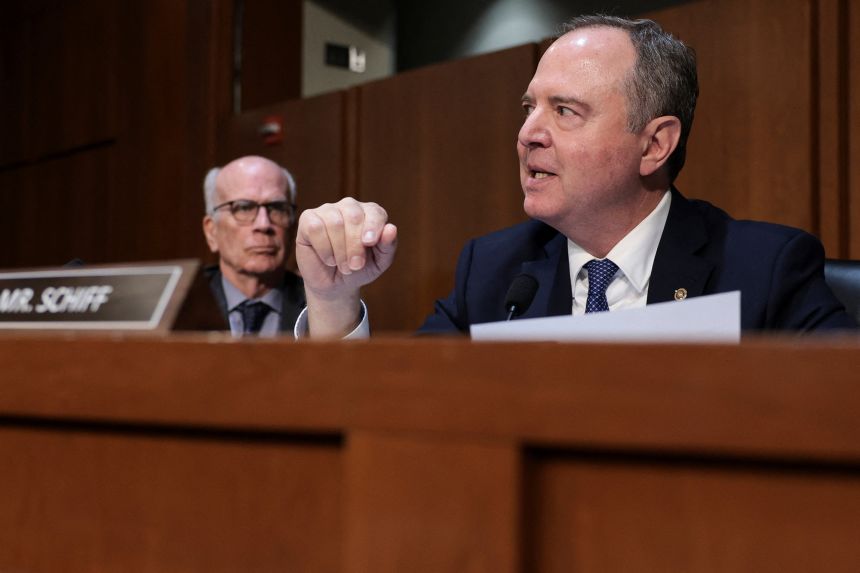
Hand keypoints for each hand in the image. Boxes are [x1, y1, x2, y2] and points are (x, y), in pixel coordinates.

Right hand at [295, 198, 396, 336]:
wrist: (335, 284)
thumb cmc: (360, 269)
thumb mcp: (380, 262)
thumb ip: (388, 245)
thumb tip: (391, 228)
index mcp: (370, 213)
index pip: (374, 212)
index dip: (373, 227)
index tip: (369, 243)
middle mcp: (349, 207)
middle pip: (353, 216)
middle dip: (355, 245)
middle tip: (355, 265)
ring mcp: (327, 211)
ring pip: (334, 222)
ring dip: (339, 250)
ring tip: (343, 266)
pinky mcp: (308, 219)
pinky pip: (316, 228)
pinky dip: (324, 248)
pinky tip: (328, 258)